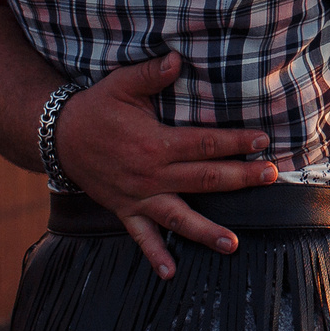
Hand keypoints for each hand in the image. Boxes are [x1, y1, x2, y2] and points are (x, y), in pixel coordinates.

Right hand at [55, 51, 279, 273]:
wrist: (59, 137)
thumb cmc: (96, 107)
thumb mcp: (121, 84)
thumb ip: (151, 74)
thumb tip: (177, 58)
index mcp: (155, 144)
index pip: (204, 143)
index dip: (235, 141)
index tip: (263, 140)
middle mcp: (150, 175)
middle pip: (204, 179)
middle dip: (240, 179)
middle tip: (270, 177)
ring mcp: (138, 197)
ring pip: (179, 217)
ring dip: (206, 231)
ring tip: (233, 244)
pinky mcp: (125, 210)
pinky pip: (142, 237)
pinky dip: (155, 255)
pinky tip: (171, 272)